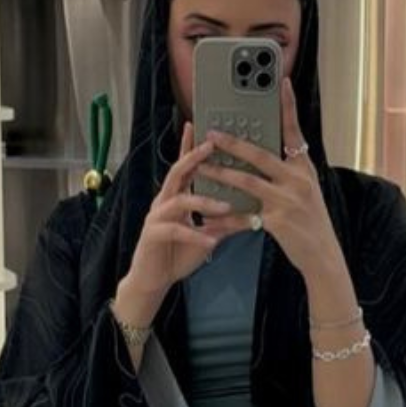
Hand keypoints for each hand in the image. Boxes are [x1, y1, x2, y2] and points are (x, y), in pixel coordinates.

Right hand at [120, 122, 246, 303]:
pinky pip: (174, 230)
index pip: (184, 167)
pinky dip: (193, 234)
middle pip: (177, 173)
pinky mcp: (153, 236)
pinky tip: (209, 241)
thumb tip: (252, 216)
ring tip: (226, 207)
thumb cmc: (177, 255)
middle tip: (211, 146)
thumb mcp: (207, 238)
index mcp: (176, 198)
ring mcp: (156, 218)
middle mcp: (164, 202)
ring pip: (178, 201)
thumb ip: (224, 225)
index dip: (189, 147)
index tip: (199, 127)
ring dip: (203, 202)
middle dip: (193, 158)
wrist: (153, 280)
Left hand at [195, 78, 341, 281]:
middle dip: (233, 143)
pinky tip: (209, 218)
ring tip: (201, 168)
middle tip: (211, 133)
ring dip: (221, 174)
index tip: (281, 82)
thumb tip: (261, 156)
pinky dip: (225, 217)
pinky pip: (245, 216)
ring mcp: (288, 199)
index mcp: (304, 168)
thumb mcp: (305, 190)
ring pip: (246, 181)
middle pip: (260, 154)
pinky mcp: (278, 221)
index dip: (288, 106)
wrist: (323, 256)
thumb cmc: (311, 223)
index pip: (294, 131)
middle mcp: (298, 179)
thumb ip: (287, 172)